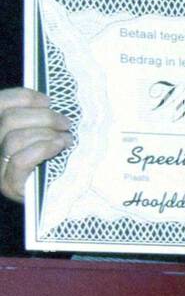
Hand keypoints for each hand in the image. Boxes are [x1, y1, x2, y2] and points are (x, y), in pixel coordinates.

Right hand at [0, 87, 72, 201]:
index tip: (48, 101)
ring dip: (47, 134)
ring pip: (14, 139)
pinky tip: (59, 146)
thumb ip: (37, 118)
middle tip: (66, 123)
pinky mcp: (8, 185)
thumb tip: (47, 101)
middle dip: (44, 117)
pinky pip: (20, 161)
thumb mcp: (43, 133)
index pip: (0, 102)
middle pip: (9, 119)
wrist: (56, 198)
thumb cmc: (52, 160)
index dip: (24, 97)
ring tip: (66, 138)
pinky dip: (43, 149)